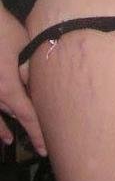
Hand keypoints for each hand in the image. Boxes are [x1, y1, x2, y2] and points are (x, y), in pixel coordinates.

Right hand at [0, 4, 46, 155]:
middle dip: (25, 129)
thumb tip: (34, 83)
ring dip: (1, 128)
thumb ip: (29, 69)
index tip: (44, 148)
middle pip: (12, 115)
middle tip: (38, 145)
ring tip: (7, 140)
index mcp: (7, 88)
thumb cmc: (3, 31)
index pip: (27, 115)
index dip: (37, 132)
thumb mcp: (24, 48)